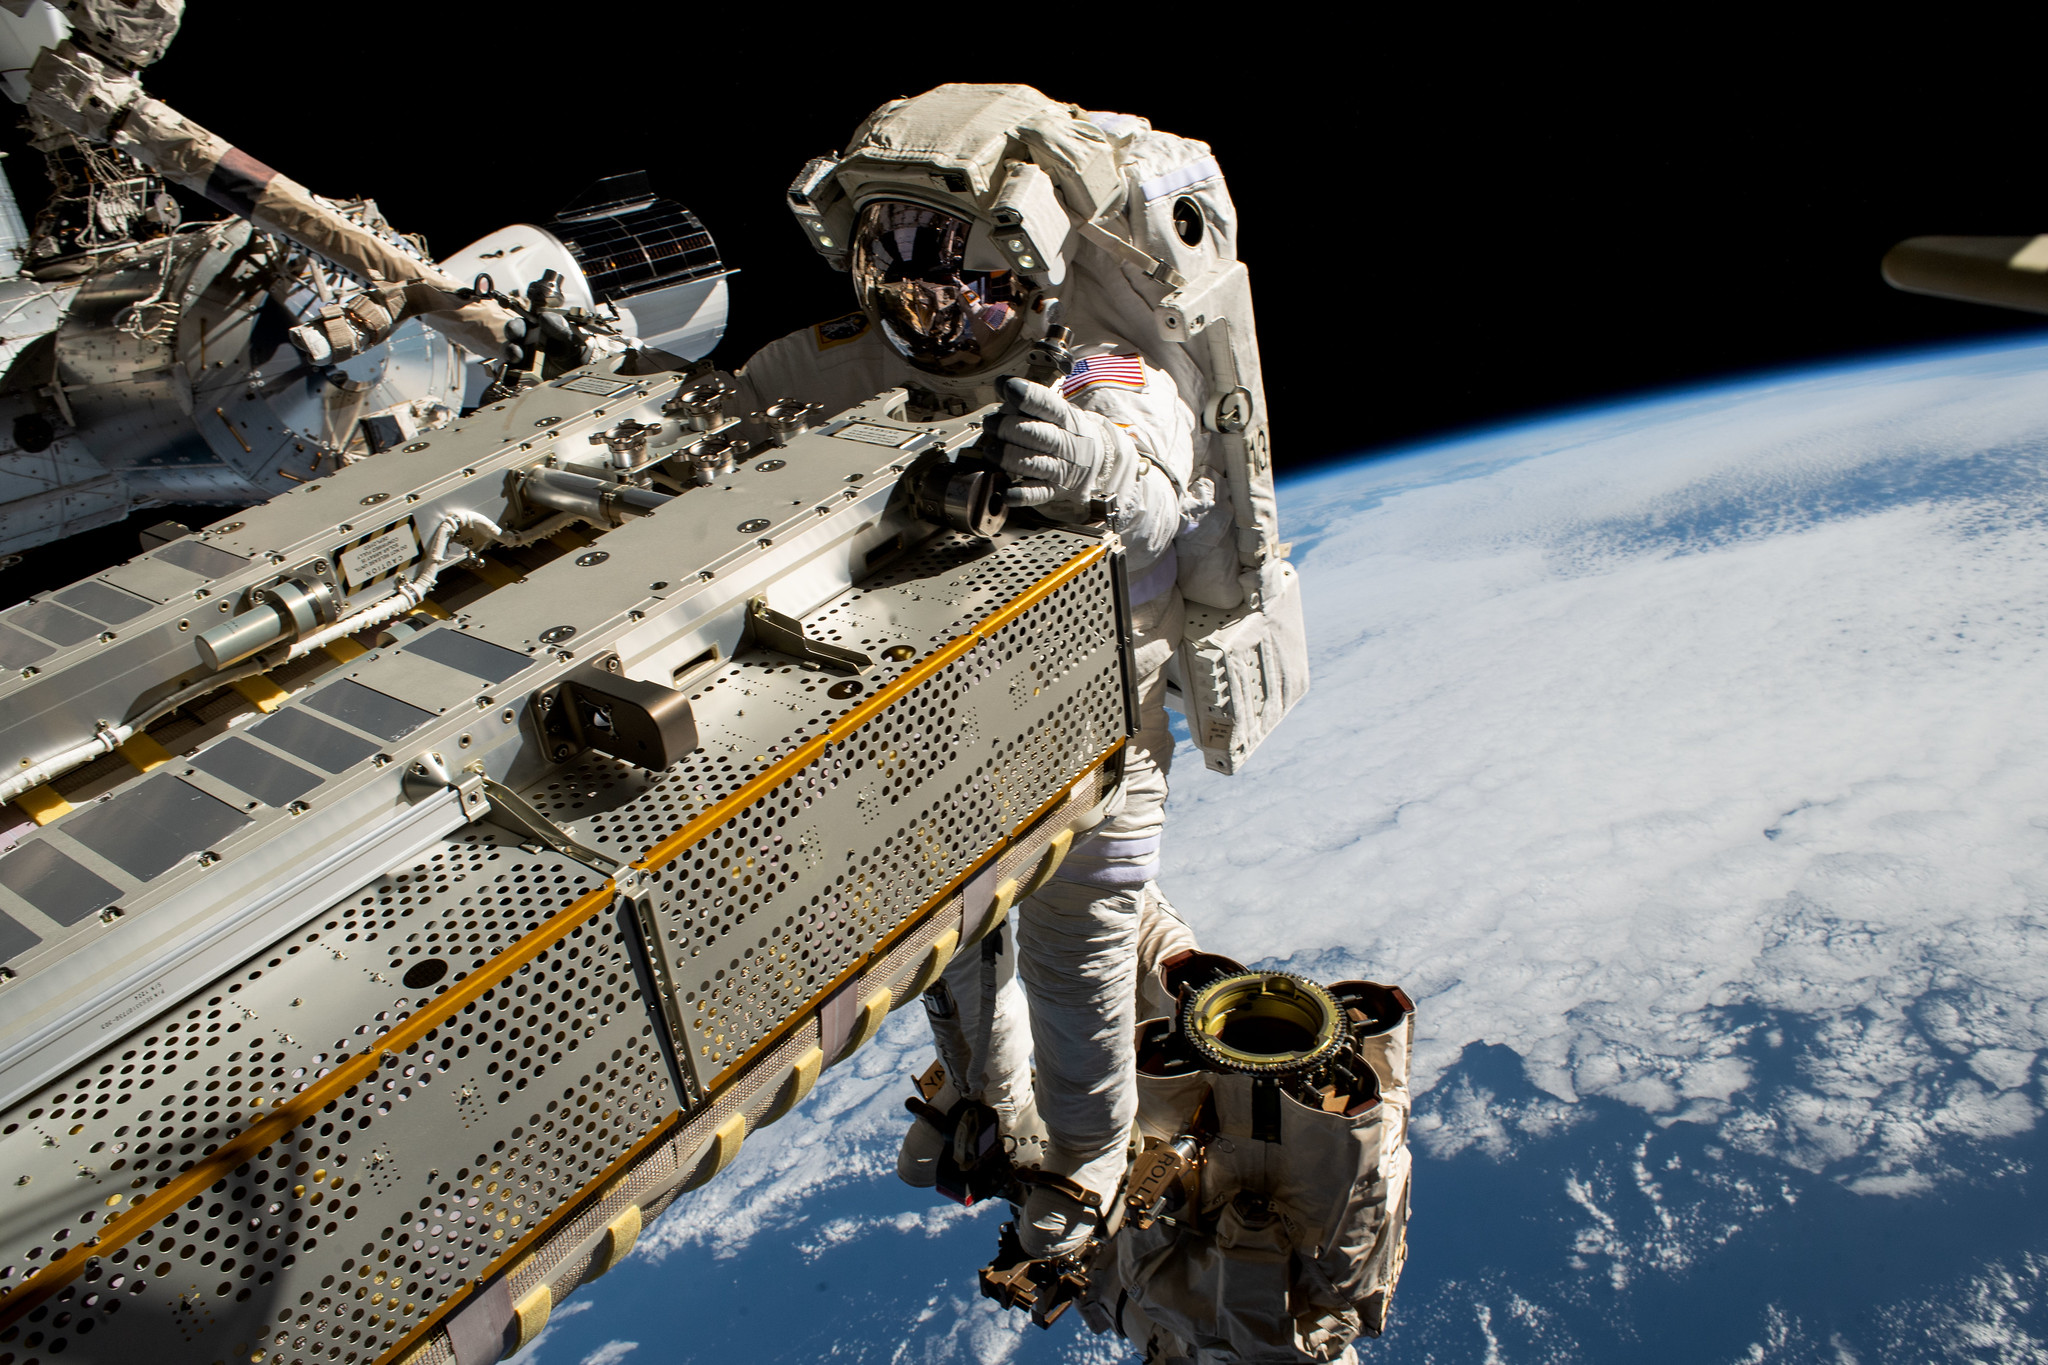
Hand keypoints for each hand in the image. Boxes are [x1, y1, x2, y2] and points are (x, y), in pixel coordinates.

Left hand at [994, 376, 1105, 507]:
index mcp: (1066, 418)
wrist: (1096, 460)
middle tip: (991, 423)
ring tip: (991, 451)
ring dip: (1010, 457)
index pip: (1048, 405)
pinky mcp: (1054, 490)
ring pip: (1035, 464)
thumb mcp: (1053, 410)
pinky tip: (1006, 493)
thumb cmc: (1064, 431)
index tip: (1009, 387)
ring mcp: (1061, 468)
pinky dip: (1021, 495)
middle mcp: (1066, 443)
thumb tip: (1001, 384)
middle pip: (1040, 435)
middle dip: (1011, 428)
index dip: (1028, 396)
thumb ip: (1026, 399)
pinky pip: (1038, 494)